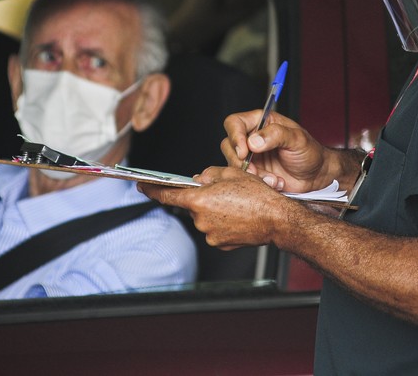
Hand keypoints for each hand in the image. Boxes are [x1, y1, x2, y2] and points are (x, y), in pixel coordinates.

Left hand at [139, 166, 291, 248]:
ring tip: (235, 204)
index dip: (152, 190)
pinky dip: (222, 222)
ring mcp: (210, 234)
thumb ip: (209, 174)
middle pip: (192, 206)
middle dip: (202, 198)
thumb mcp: (230, 173)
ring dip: (213, 210)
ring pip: (204, 217)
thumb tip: (198, 180)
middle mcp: (201, 219)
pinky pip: (214, 229)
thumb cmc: (257, 195)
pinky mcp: (220, 244)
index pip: (167, 195)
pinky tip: (237, 216)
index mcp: (199, 200)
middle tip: (222, 192)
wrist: (276, 219)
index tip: (141, 186)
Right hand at [220, 110, 330, 192]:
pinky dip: (258, 183)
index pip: (234, 123)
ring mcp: (252, 157)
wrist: (317, 175)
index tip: (244, 152)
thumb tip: (253, 141)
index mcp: (261, 122)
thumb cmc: (310, 152)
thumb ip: (276, 135)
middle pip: (228, 145)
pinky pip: (244, 178)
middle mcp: (252, 137)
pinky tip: (276, 183)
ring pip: (234, 164)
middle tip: (254, 171)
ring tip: (273, 179)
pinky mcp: (254, 173)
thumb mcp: (297, 139)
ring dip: (252, 175)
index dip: (234, 136)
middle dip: (240, 161)